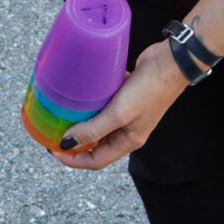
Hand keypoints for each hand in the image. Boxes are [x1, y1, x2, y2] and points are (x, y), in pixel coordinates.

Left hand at [56, 43, 185, 170]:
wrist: (170, 63)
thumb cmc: (148, 91)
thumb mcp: (118, 114)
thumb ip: (93, 130)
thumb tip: (67, 144)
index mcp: (128, 141)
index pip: (96, 161)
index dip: (72, 159)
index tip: (53, 148)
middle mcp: (127, 131)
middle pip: (95, 145)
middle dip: (74, 142)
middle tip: (53, 131)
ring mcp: (127, 114)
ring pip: (98, 125)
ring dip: (81, 122)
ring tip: (61, 114)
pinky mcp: (125, 97)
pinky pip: (103, 106)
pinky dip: (91, 104)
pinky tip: (79, 95)